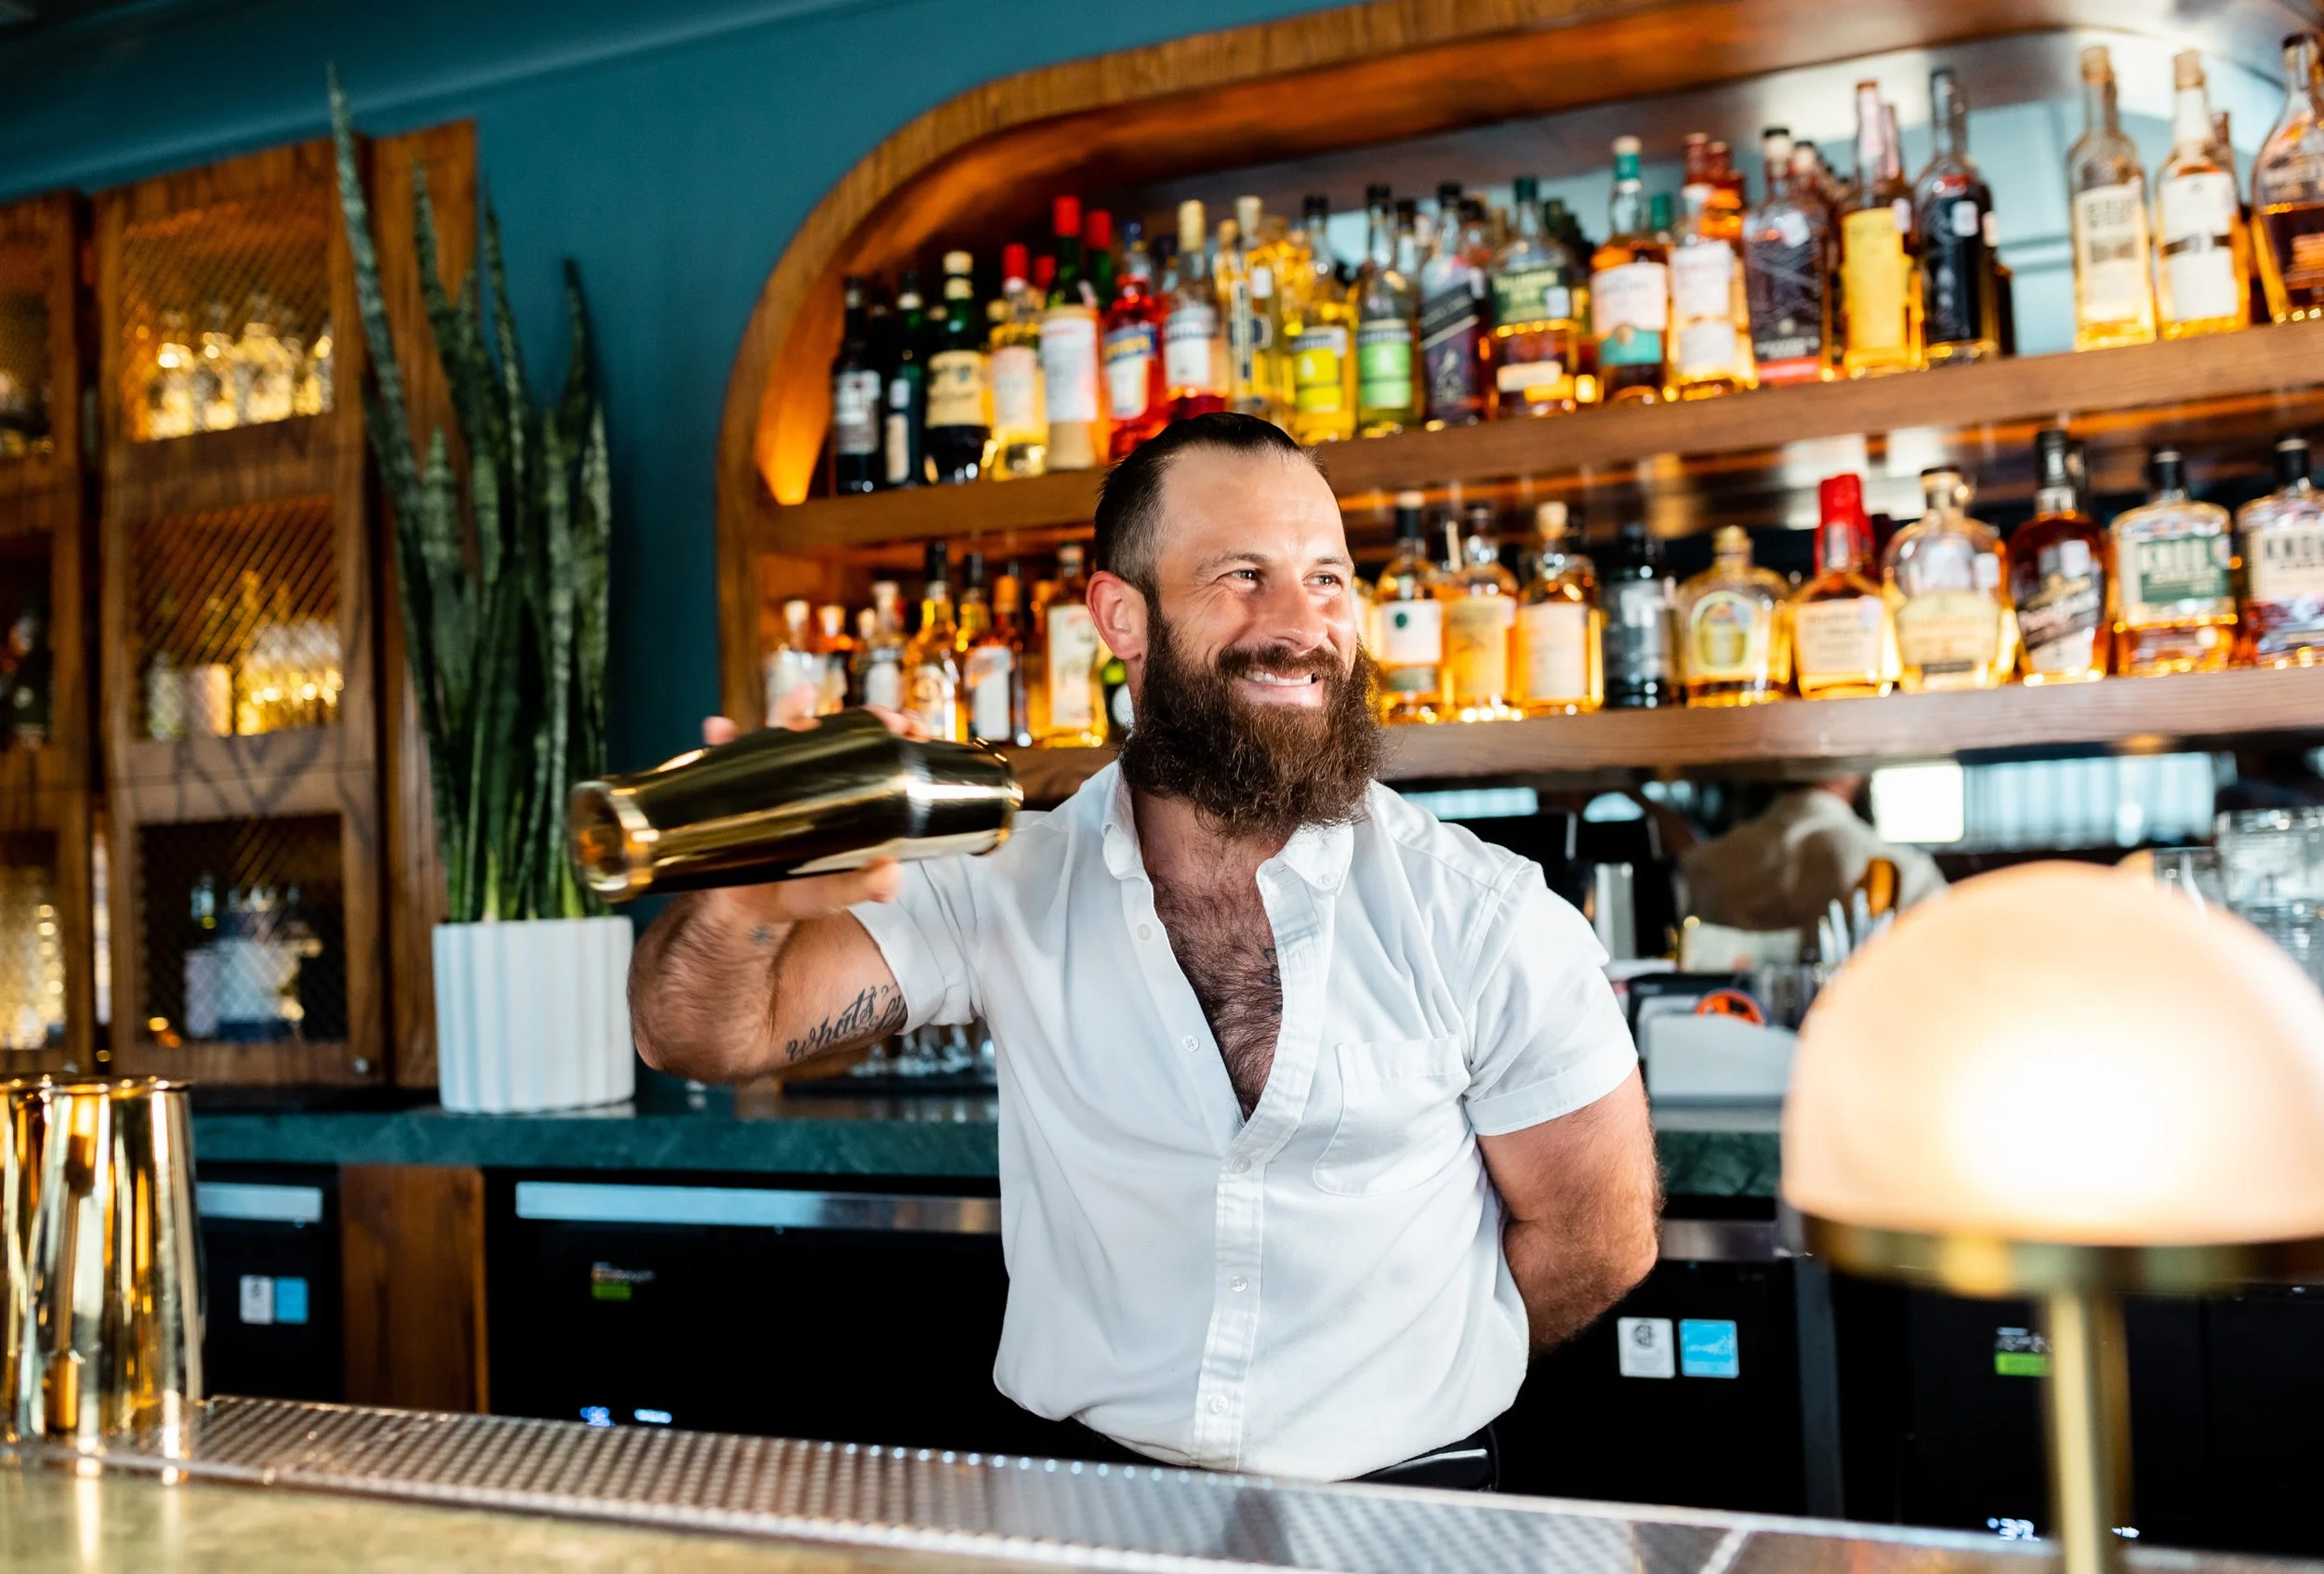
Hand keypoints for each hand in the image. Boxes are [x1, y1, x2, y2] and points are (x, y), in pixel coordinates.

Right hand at [695, 707, 923, 925]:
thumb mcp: (837, 891)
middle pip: (837, 732)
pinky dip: (721, 740)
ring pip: (782, 732)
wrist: (750, 910)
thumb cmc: (799, 891)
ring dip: (789, 710)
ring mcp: (773, 778)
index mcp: (843, 795)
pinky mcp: (736, 788)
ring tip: (799, 700)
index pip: (876, 753)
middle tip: (879, 717)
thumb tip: (890, 874)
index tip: (908, 728)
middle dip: (859, 716)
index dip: (895, 733)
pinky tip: (721, 729)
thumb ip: (866, 886)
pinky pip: (722, 758)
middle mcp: (810, 777)